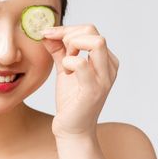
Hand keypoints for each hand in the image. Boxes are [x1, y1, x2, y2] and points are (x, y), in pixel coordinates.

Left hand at [41, 24, 119, 138]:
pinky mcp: (94, 90)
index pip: (90, 30)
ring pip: (96, 42)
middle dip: (69, 34)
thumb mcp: (65, 70)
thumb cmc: (71, 101)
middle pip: (93, 32)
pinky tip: (65, 72)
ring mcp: (104, 78)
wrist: (72, 129)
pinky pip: (81, 64)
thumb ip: (59, 51)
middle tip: (56, 47)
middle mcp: (109, 67)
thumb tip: (48, 32)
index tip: (47, 33)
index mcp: (105, 60)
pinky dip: (68, 62)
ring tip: (64, 60)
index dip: (67, 29)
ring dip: (72, 45)